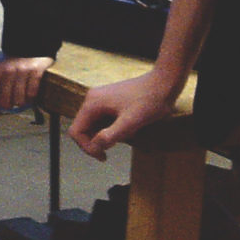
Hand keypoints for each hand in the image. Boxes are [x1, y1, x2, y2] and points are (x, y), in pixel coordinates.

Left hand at [0, 55, 52, 115]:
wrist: (30, 42)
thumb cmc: (13, 58)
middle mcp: (8, 71)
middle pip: (5, 101)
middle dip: (8, 106)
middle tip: (11, 105)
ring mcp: (22, 71)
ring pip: (19, 100)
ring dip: (20, 103)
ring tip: (21, 100)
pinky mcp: (36, 71)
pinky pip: (32, 93)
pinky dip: (31, 98)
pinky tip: (30, 96)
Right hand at [66, 69, 180, 158]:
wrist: (163, 84)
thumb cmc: (148, 101)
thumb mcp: (130, 122)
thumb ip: (110, 135)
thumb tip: (96, 146)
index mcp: (92, 103)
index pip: (76, 131)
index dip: (86, 147)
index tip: (103, 155)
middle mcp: (92, 100)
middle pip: (84, 129)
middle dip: (98, 141)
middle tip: (116, 147)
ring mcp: (101, 100)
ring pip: (95, 126)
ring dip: (108, 136)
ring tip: (127, 134)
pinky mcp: (110, 102)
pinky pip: (104, 121)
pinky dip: (114, 129)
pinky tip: (129, 128)